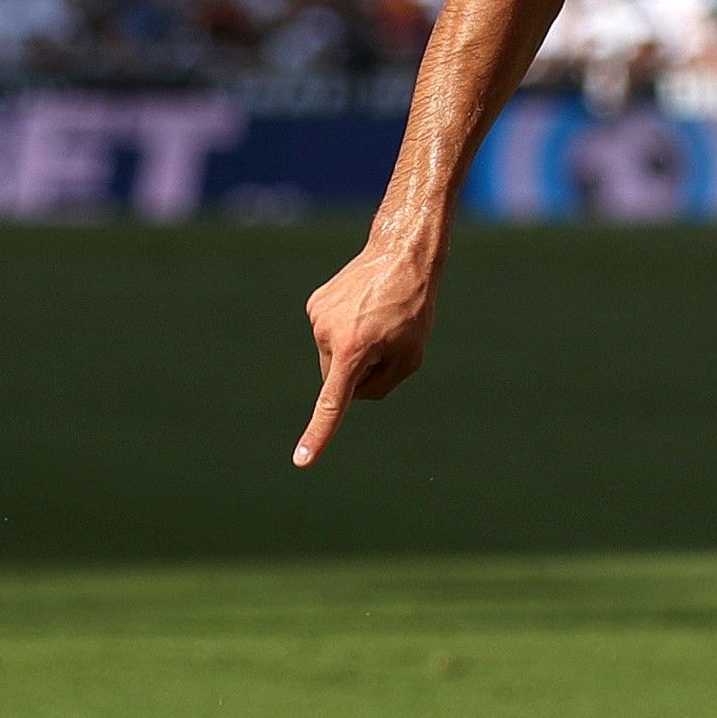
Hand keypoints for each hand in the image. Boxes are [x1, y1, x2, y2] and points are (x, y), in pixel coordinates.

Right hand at [296, 241, 441, 465]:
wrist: (400, 256)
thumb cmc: (413, 310)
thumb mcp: (411, 357)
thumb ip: (381, 386)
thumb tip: (350, 394)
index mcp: (354, 351)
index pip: (334, 403)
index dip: (319, 434)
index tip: (302, 461)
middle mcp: (327, 335)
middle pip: (338, 379)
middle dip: (357, 372)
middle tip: (386, 341)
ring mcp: (316, 317)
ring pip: (332, 355)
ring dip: (352, 348)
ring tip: (377, 319)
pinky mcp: (313, 304)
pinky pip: (329, 332)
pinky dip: (345, 328)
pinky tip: (364, 308)